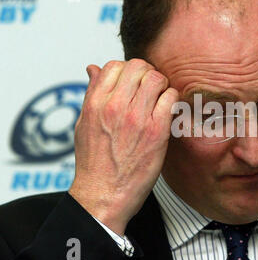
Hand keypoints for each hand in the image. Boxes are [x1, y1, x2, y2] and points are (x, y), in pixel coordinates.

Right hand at [69, 59, 178, 234]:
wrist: (103, 194)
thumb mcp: (84, 123)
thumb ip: (91, 93)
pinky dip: (173, 100)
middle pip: (138, 66)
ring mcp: (136, 118)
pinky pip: (171, 98)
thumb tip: (93, 68)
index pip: (114, 65)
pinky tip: (168, 112)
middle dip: (147, 73)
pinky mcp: (156, 132)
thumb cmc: (94, 163)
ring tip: (160, 99)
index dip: (127, 69)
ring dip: (162, 85)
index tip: (134, 81)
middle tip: (151, 88)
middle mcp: (115, 106)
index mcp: (95, 103)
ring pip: (157, 78)